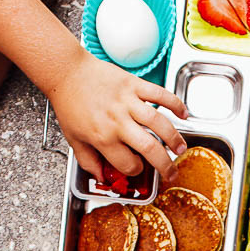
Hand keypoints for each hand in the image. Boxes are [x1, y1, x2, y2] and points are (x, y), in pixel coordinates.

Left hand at [49, 49, 188, 182]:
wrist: (67, 72)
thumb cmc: (70, 104)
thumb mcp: (74, 140)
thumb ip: (88, 162)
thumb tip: (102, 178)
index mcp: (103, 137)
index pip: (128, 164)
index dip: (134, 170)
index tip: (136, 167)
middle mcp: (118, 121)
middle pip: (150, 148)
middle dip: (165, 165)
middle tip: (172, 173)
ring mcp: (127, 101)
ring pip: (159, 123)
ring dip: (174, 138)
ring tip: (181, 149)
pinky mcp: (133, 84)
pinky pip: (159, 94)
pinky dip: (175, 104)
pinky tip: (183, 114)